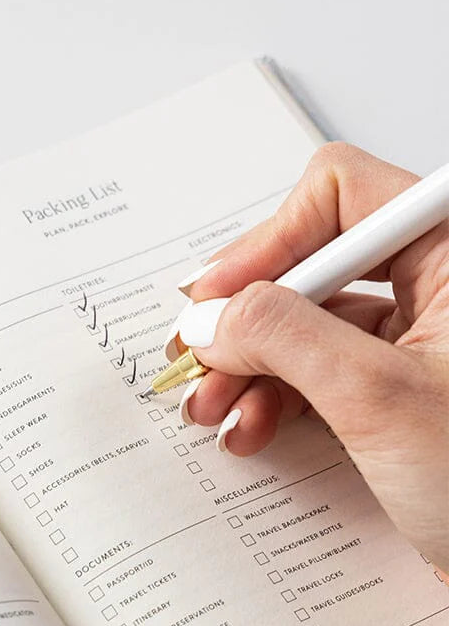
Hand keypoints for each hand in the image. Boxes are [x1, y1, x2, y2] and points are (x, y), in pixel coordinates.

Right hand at [175, 142, 448, 575]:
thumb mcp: (378, 399)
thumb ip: (287, 339)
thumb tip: (214, 315)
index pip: (339, 197)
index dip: (268, 244)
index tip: (214, 303)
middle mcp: (440, 283)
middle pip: (314, 263)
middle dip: (248, 321)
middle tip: (199, 364)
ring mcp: (421, 338)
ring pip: (310, 324)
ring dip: (252, 367)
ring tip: (215, 410)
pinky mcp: (402, 389)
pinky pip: (323, 371)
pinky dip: (280, 397)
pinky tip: (254, 428)